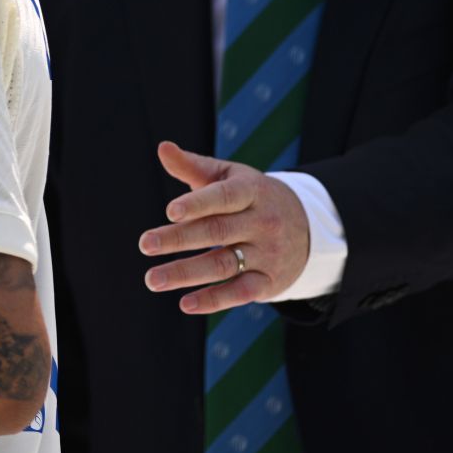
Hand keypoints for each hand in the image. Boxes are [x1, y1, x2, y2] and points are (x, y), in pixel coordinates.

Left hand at [138, 142, 310, 313]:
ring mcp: (267, 253)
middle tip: (145, 244)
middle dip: (178, 239)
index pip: (224, 197)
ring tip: (152, 279)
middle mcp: (262, 223)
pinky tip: (186, 304)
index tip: (169, 211)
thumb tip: (162, 148)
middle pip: (217, 231)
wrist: (308, 227)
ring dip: (186, 273)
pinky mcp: (269, 281)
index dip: (198, 203)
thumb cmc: (252, 197)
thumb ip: (194, 166)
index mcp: (251, 192)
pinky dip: (214, 299)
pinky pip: (240, 292)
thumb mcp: (230, 177)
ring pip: (224, 264)